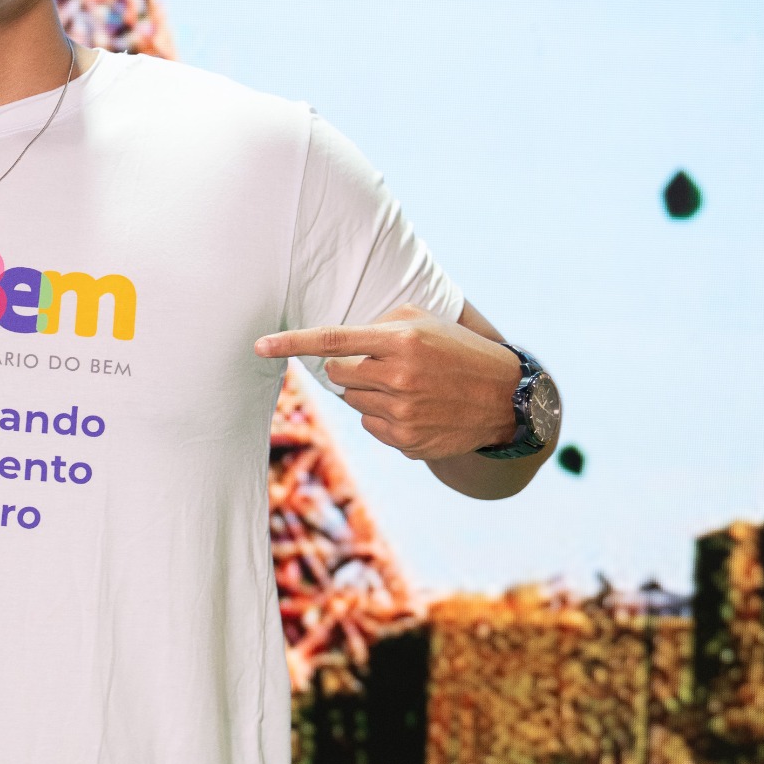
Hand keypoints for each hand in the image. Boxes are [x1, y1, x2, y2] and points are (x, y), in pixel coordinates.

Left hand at [256, 305, 520, 460]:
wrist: (505, 398)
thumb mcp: (426, 322)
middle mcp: (399, 377)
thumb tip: (336, 346)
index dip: (291, 343)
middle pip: (338, 374)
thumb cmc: (458, 351)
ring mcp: (402, 413)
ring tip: (408, 387)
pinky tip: (415, 409)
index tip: (258, 346)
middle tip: (381, 365)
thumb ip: (380, 325)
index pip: (332, 341)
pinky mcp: (406, 441)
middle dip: (349, 369)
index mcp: (401, 341)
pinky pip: (370, 425)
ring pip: (353, 401)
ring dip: (369, 392)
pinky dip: (383, 416)